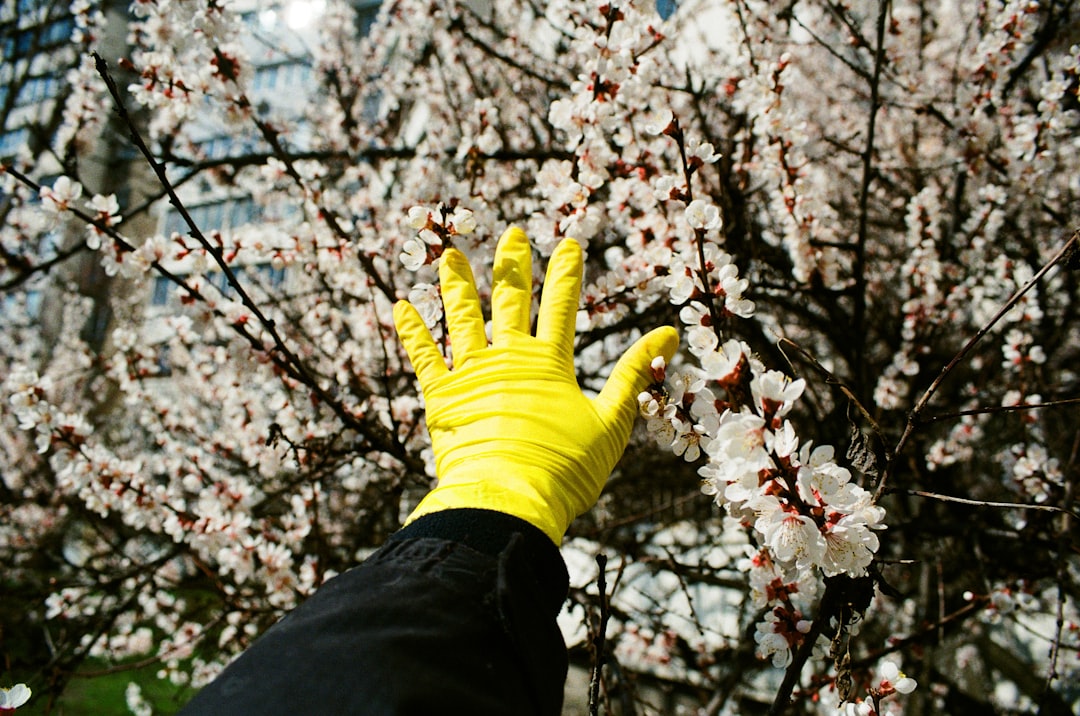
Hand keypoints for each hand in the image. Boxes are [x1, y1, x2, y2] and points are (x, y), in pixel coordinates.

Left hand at [393, 226, 678, 543]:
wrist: (509, 500)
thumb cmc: (566, 468)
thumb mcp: (612, 421)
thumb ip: (633, 372)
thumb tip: (669, 333)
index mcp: (551, 363)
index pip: (562, 305)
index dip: (566, 272)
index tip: (568, 243)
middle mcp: (509, 357)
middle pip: (511, 300)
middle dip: (513, 265)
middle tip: (512, 234)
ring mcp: (472, 374)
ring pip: (462, 317)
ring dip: (457, 283)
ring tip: (450, 254)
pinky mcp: (442, 397)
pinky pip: (423, 356)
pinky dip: (412, 331)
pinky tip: (401, 306)